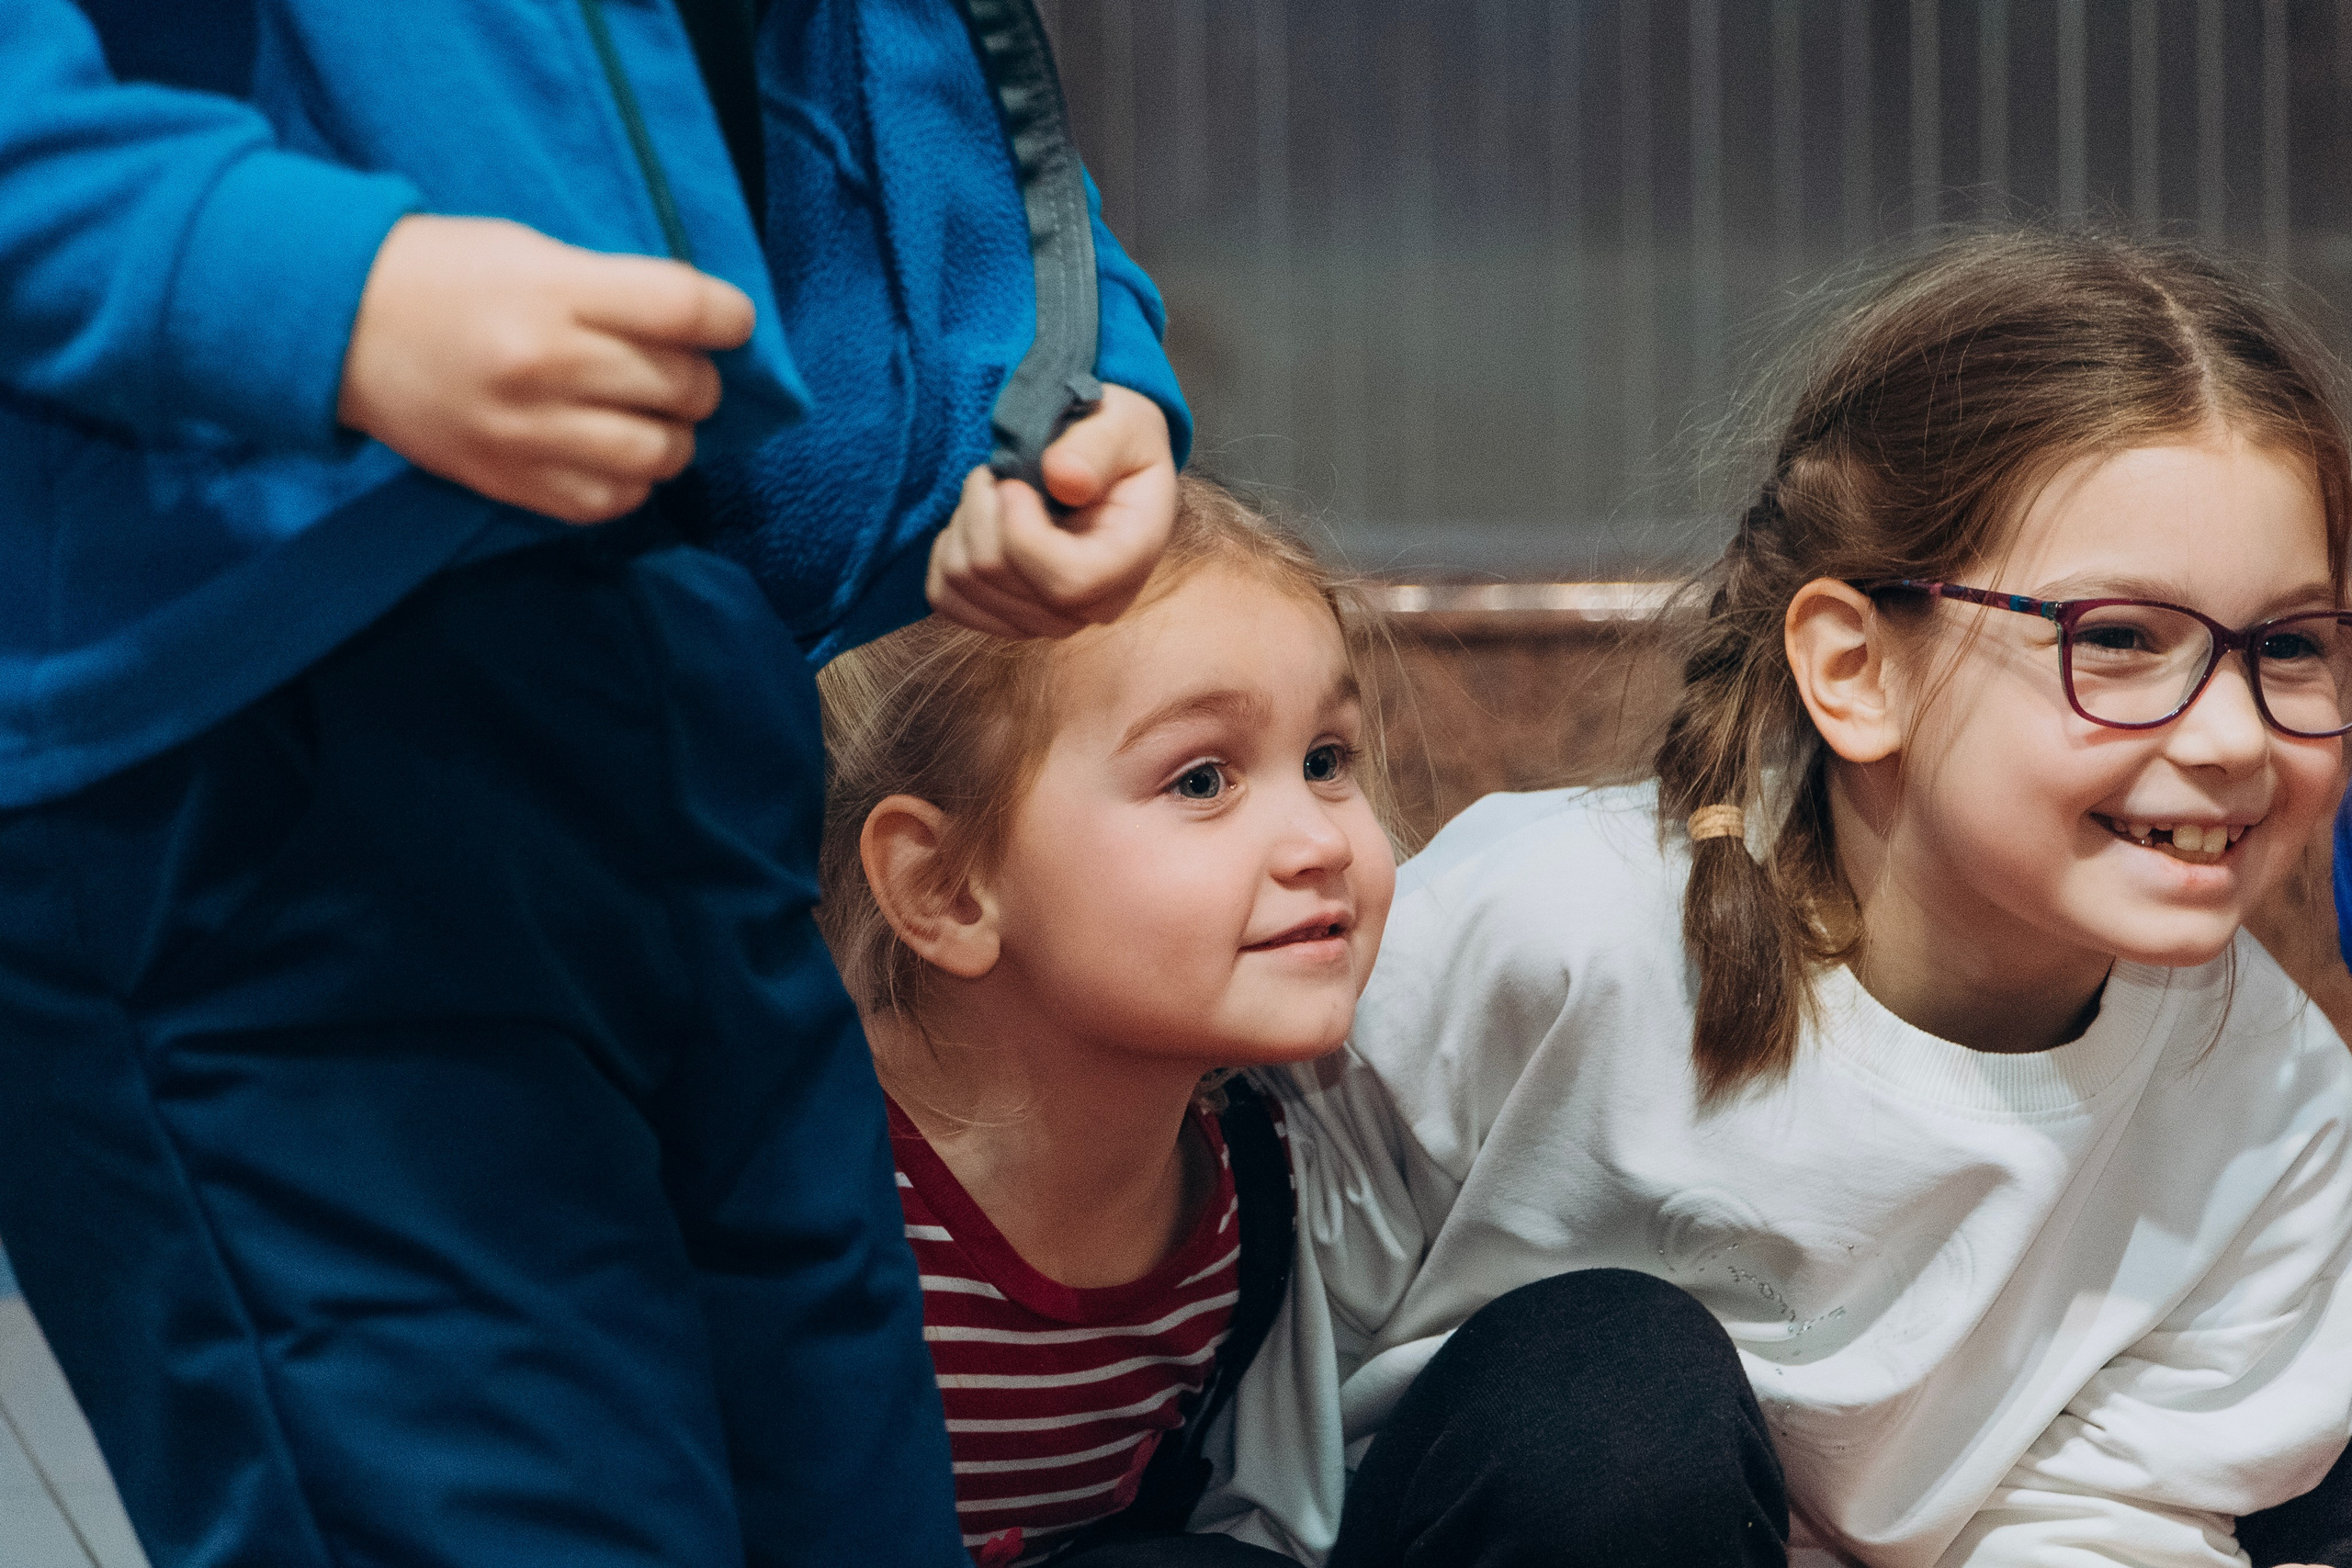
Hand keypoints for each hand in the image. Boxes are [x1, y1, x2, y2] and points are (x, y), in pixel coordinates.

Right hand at [336, 215, 754, 523]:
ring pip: (661, 454)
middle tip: (672, 370)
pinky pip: (612, 500)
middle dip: (696, 379)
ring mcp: (528, 433)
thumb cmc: (446, 275)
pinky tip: (612, 453)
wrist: (337, 324)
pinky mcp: (510, 483)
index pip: (685, 309)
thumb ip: (614, 288)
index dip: (729, 318)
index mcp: (554, 292)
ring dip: (671, 437)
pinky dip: (630, 481)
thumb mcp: (532, 252)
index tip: (730, 322)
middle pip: (682, 386)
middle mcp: (546, 365)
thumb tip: (701, 329)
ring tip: (647, 417)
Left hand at [925, 383, 1176, 637]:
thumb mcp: (1124, 425)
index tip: (1012, 483)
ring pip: (964, 581)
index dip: (1022, 532)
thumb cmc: (1119, 443)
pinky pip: (946, 596)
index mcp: (1128, 562)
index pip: (1068, 582)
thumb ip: (1098, 447)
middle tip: (1004, 472)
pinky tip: (979, 524)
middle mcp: (1089, 606)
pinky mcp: (1003, 618)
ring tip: (995, 493)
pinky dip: (948, 551)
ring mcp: (1044, 620)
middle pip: (999, 575)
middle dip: (984, 508)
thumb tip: (1063, 478)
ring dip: (965, 522)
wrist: (1108, 469)